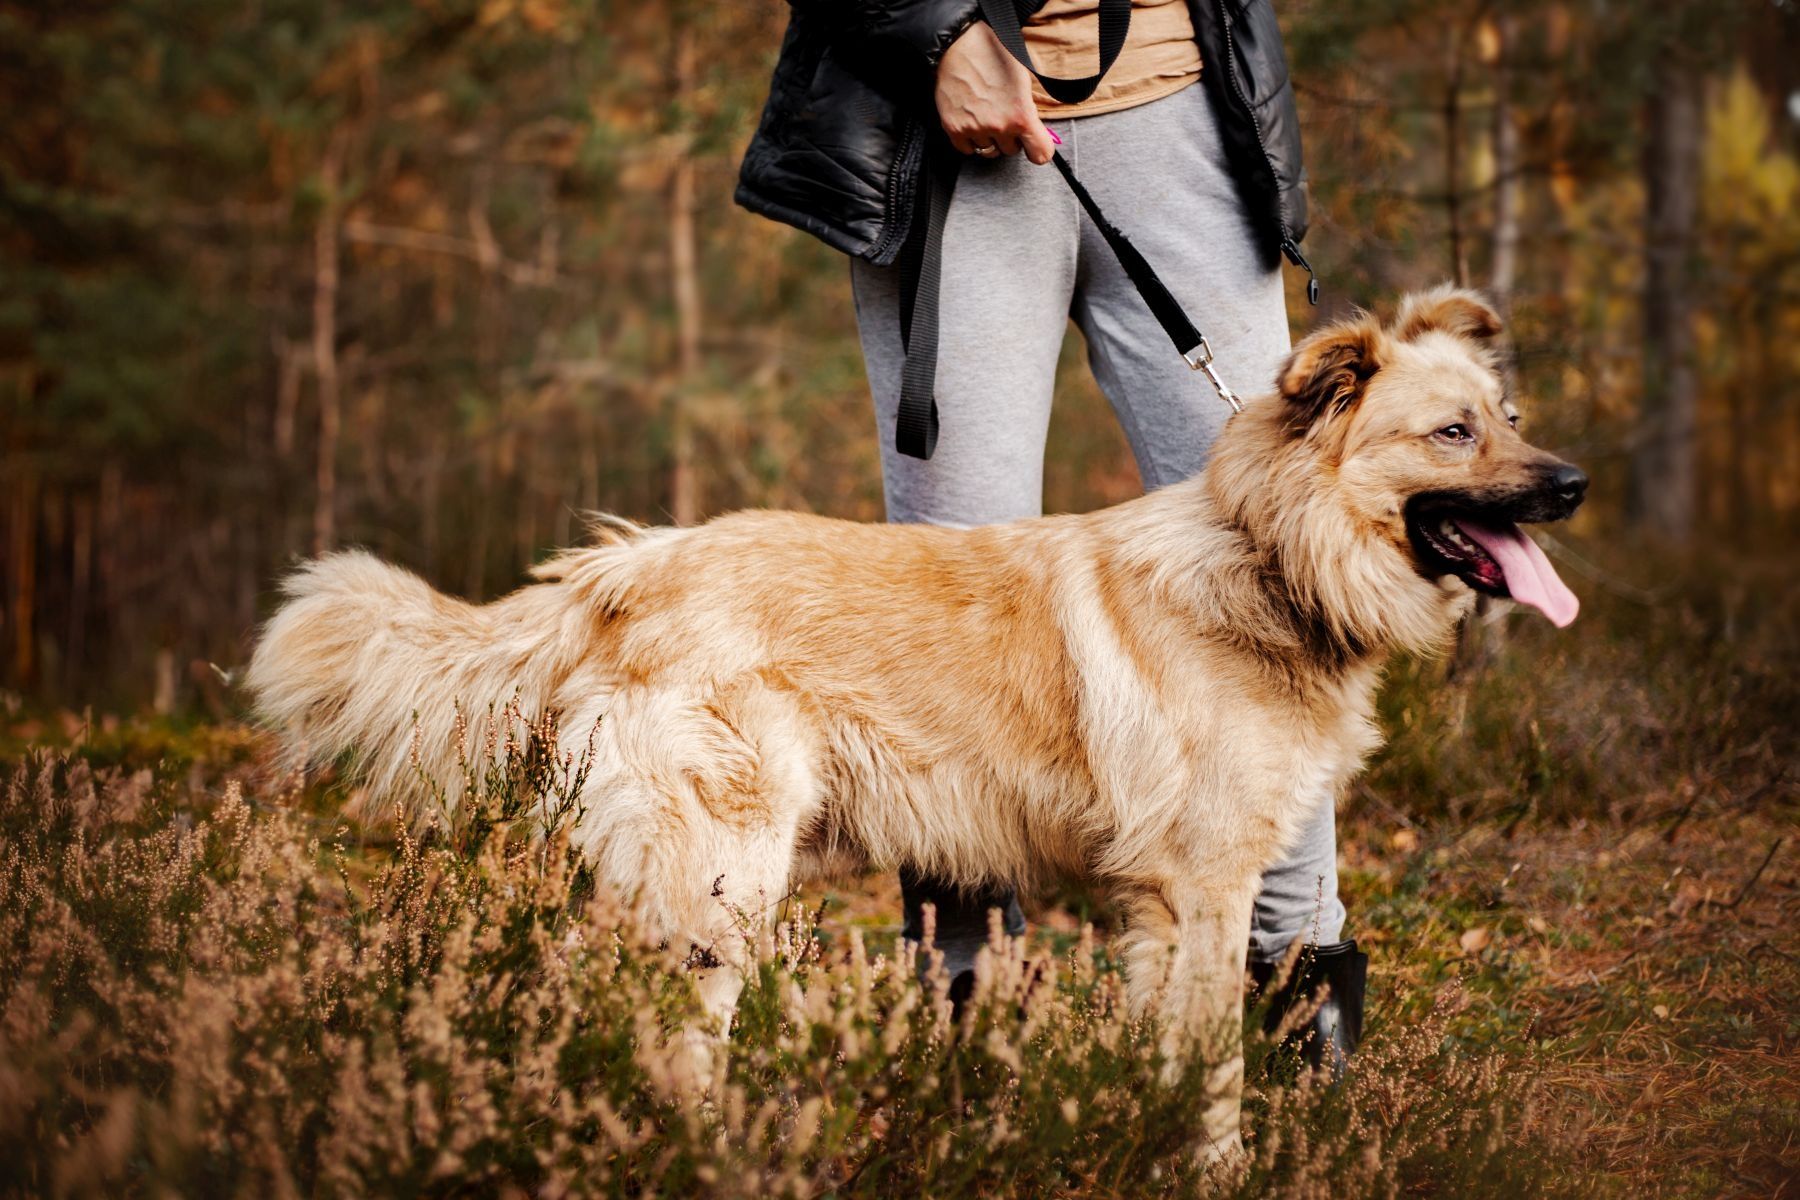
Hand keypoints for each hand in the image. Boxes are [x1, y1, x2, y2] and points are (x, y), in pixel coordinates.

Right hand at [935, 22, 1056, 164]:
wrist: (960, 44)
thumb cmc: (994, 55)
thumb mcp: (1024, 79)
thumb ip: (1031, 108)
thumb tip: (1036, 130)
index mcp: (1021, 114)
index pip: (1040, 155)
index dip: (1039, 149)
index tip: (1035, 144)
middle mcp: (999, 126)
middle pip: (1012, 151)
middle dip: (1011, 138)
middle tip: (1005, 117)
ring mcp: (975, 129)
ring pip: (989, 151)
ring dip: (990, 139)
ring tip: (987, 117)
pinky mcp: (954, 128)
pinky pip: (967, 150)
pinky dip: (971, 140)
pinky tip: (973, 122)